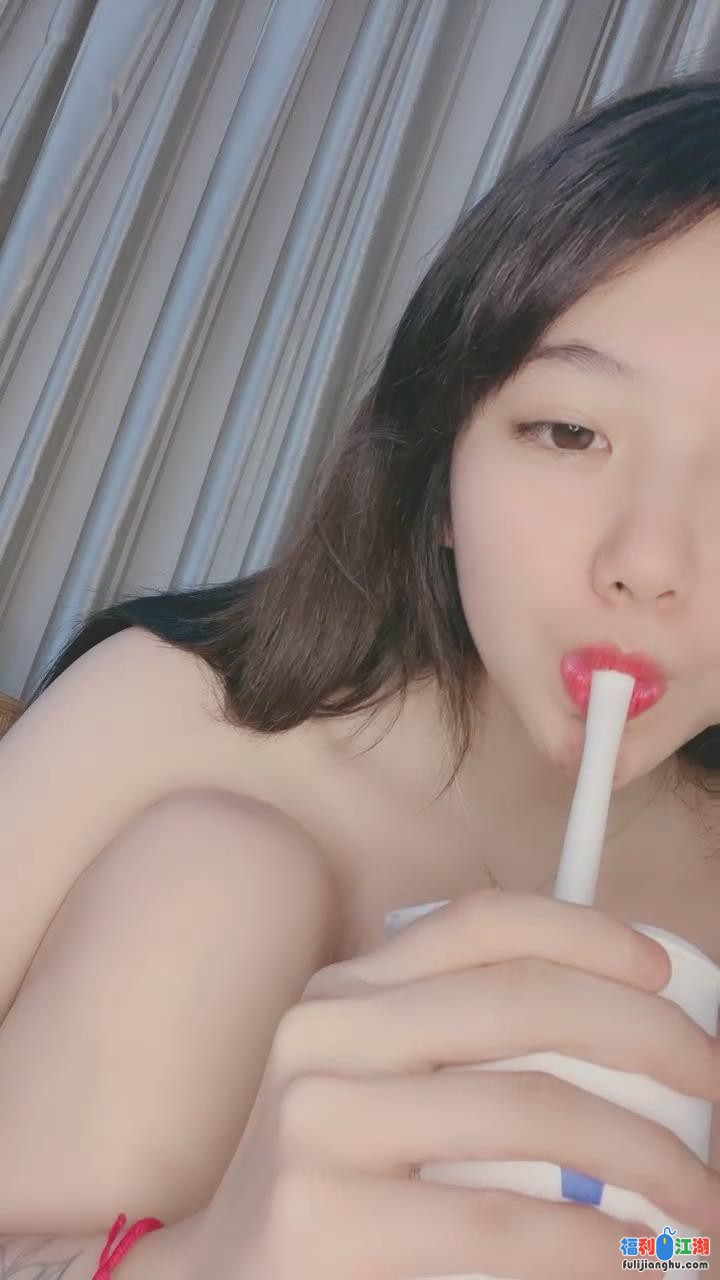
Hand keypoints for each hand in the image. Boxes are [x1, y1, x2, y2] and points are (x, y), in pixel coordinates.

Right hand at [192, 891, 719, 1278]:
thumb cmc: (326, 1184)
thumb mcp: (370, 1084)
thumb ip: (454, 1043)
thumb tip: (613, 1027)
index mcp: (346, 989)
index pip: (482, 922)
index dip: (589, 932)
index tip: (664, 973)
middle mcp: (326, 1035)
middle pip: (524, 1001)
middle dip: (650, 1040)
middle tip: (714, 1085)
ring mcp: (319, 1125)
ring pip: (534, 1109)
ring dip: (650, 1157)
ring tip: (703, 1200)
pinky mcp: (325, 1222)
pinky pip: (506, 1226)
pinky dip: (600, 1242)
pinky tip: (642, 1253)